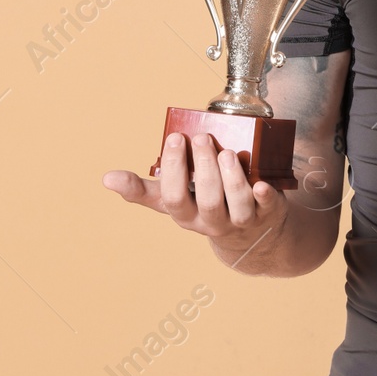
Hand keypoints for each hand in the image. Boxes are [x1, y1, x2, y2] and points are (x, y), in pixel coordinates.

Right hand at [103, 133, 290, 266]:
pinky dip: (265, 195)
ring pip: (237, 205)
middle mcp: (213, 222)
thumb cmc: (207, 208)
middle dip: (203, 168)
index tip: (175, 139)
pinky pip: (268, 207)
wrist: (254, 238)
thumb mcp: (177, 203)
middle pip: (207, 201)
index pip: (174, 198)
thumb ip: (145, 190)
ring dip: (231, 179)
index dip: (174, 170)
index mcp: (187, 216)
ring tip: (226, 152)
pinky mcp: (269, 213)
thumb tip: (107, 178)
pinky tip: (261, 183)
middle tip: (201, 138)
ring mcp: (243, 220)